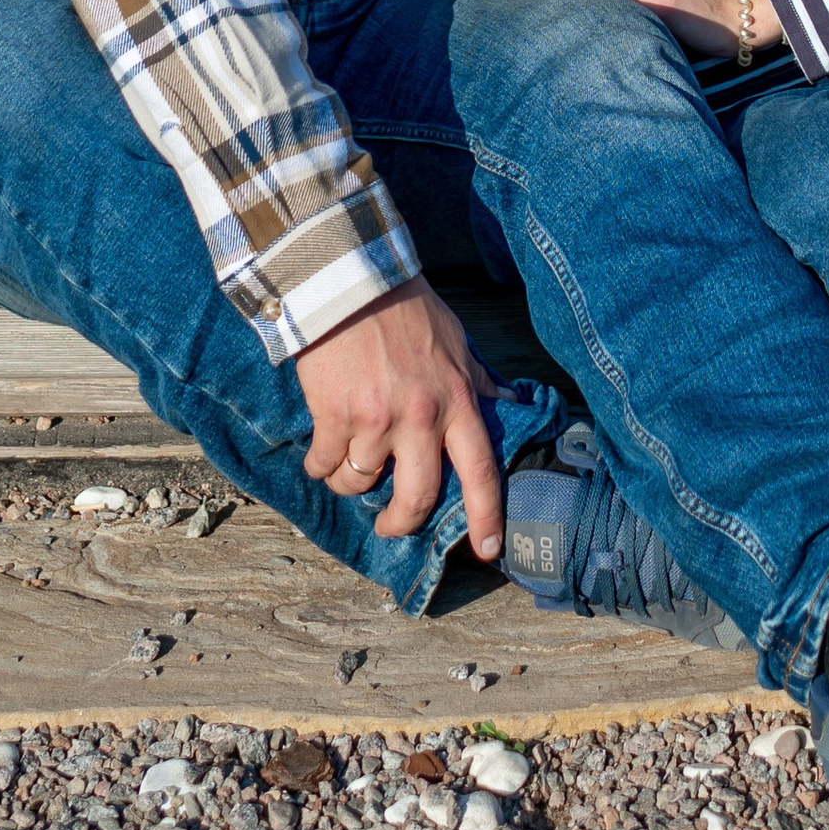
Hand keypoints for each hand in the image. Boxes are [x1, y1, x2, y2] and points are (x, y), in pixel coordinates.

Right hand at [295, 280, 507, 553]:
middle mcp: (420, 418)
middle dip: (403, 522)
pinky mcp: (334, 416)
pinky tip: (320, 451)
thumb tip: (509, 405)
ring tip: (347, 464)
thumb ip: (477, 381)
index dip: (486, 516)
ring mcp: (375, 420)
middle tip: (391, 525)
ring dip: (351, 483)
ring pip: (361, 483)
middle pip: (418, 497)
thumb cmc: (407, 309)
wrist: (351, 280)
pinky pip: (324, 464)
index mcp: (457, 400)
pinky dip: (320, 465)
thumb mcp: (456, 342)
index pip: (481, 471)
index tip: (488, 549)